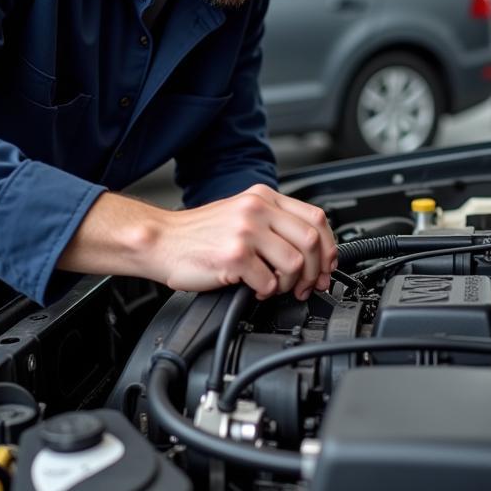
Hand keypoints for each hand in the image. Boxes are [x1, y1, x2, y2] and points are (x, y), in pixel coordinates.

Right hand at [149, 184, 335, 300]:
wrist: (161, 241)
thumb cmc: (198, 234)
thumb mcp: (241, 213)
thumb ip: (273, 222)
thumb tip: (311, 249)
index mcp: (263, 197)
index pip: (316, 218)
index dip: (329, 247)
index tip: (327, 266)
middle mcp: (257, 209)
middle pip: (312, 241)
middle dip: (316, 271)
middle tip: (307, 286)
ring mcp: (245, 232)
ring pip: (295, 263)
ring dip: (290, 284)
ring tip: (276, 287)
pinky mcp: (234, 256)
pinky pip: (268, 282)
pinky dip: (266, 293)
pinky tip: (254, 289)